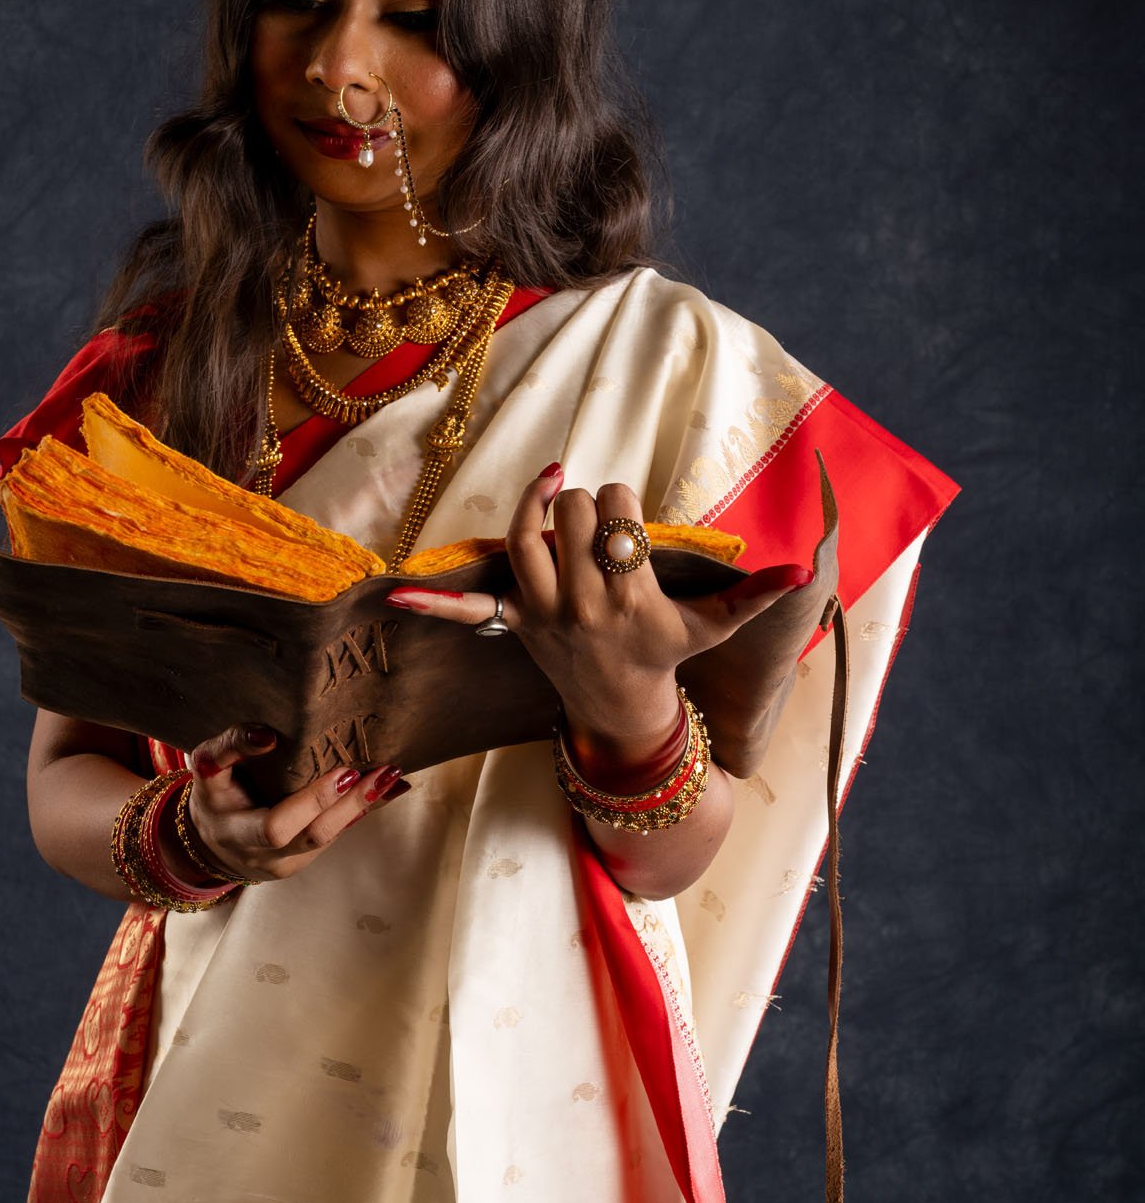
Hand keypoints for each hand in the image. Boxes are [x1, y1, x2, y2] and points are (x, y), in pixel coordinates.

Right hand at [178, 724, 410, 884]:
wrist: (213, 843)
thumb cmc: (213, 796)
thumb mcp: (205, 768)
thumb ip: (228, 747)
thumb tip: (267, 735)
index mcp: (237, 832)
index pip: (276, 827)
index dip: (311, 802)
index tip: (343, 771)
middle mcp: (265, 855)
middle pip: (315, 835)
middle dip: (352, 803)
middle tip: (382, 771)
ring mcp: (289, 861)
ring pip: (332, 837)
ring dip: (365, 805)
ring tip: (392, 775)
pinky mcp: (306, 858)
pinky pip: (337, 834)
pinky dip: (364, 809)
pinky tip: (393, 787)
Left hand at [385, 463, 811, 752]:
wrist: (621, 710)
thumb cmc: (667, 656)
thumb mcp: (712, 628)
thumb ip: (758, 596)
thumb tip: (808, 573)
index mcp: (630, 598)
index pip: (618, 517)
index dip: (624, 505)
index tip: (630, 527)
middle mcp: (583, 603)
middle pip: (574, 515)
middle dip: (589, 505)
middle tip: (602, 527)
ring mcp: (544, 613)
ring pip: (527, 537)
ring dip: (537, 507)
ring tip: (554, 492)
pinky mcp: (517, 622)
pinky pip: (471, 609)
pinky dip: (433, 606)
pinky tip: (394, 599)